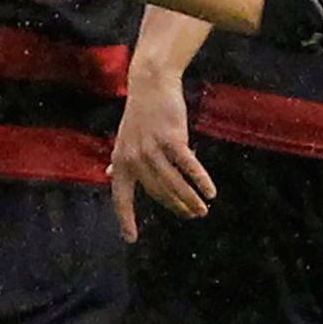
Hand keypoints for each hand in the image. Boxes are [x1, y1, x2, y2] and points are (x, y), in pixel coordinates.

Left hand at [109, 68, 214, 242]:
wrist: (150, 85)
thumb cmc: (139, 113)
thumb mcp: (124, 139)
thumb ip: (120, 160)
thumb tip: (111, 174)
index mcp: (120, 162)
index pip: (120, 197)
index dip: (125, 219)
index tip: (130, 238)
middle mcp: (133, 159)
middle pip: (157, 193)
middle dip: (176, 207)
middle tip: (192, 216)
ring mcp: (151, 149)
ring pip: (173, 183)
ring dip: (190, 199)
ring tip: (202, 210)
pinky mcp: (170, 139)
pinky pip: (188, 166)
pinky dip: (201, 180)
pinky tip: (210, 192)